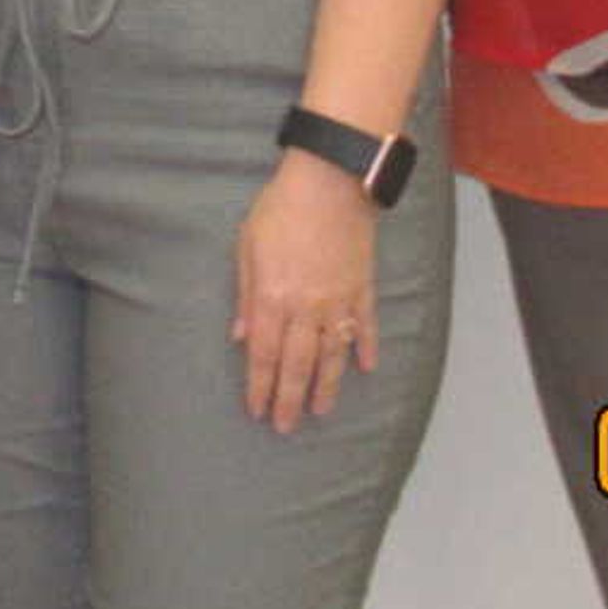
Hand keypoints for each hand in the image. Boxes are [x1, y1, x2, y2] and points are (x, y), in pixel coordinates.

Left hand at [231, 153, 377, 432]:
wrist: (330, 182)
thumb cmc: (280, 209)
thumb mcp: (248, 247)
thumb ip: (245, 295)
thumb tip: (241, 337)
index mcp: (274, 298)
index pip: (265, 355)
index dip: (260, 386)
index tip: (257, 410)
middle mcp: (307, 308)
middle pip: (298, 364)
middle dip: (290, 399)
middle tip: (286, 426)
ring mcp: (339, 301)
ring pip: (333, 355)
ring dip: (327, 386)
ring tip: (321, 410)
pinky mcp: (363, 288)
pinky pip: (366, 326)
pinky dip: (366, 348)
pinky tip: (367, 368)